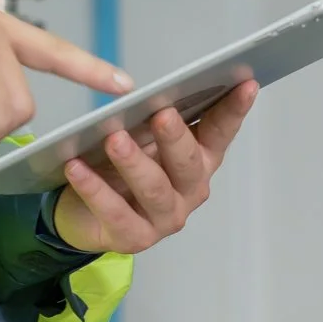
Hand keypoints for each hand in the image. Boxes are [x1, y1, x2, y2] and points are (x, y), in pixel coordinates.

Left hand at [53, 81, 256, 254]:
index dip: (234, 109)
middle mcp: (190, 190)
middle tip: (162, 114)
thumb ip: (150, 119)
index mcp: (199, 159)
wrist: (84, 211)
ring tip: (114, 139)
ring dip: (134, 163)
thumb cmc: (120, 166)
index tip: (245, 83)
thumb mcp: (139, 137)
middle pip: (188, 163)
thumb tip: (151, 94)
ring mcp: (166, 217)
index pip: (221, 131)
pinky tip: (77, 167)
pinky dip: (95, 188)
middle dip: (175, 138)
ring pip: (154, 189)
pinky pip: (115, 213)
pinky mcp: (135, 238)